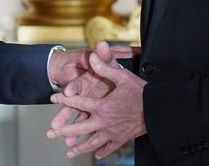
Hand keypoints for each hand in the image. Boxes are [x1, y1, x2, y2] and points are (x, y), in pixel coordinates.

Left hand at [47, 43, 147, 159]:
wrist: (158, 110)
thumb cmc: (140, 91)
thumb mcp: (122, 75)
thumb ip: (105, 66)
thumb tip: (93, 53)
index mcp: (101, 105)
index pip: (77, 102)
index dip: (63, 98)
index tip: (51, 98)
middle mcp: (103, 121)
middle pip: (79, 129)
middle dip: (63, 131)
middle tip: (50, 134)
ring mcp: (112, 133)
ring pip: (91, 143)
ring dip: (79, 147)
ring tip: (69, 151)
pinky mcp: (121, 139)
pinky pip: (108, 148)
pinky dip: (101, 152)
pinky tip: (95, 154)